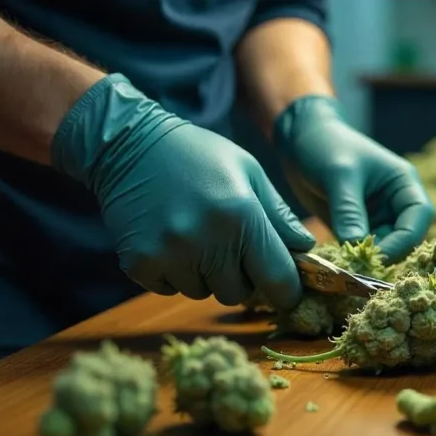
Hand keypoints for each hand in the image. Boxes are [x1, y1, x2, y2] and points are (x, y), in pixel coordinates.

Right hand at [52, 74, 314, 307]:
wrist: (128, 143)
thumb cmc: (198, 155)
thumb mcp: (249, 172)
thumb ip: (279, 215)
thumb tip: (307, 249)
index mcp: (242, 214)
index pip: (278, 279)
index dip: (287, 290)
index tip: (286, 289)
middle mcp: (207, 239)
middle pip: (239, 293)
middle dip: (240, 276)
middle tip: (226, 245)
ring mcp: (170, 253)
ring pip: (204, 292)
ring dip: (205, 274)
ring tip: (194, 235)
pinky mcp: (140, 262)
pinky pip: (170, 288)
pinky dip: (174, 273)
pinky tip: (168, 238)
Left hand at [273, 96, 433, 263]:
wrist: (300, 141)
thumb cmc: (326, 146)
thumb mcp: (339, 175)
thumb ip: (349, 210)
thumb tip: (356, 246)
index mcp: (403, 183)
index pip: (419, 216)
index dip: (405, 239)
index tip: (377, 255)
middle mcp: (395, 203)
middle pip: (405, 238)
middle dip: (386, 254)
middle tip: (359, 268)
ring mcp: (377, 218)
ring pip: (384, 249)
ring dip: (368, 260)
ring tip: (346, 268)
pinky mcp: (357, 228)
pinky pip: (361, 250)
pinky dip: (352, 258)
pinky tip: (337, 263)